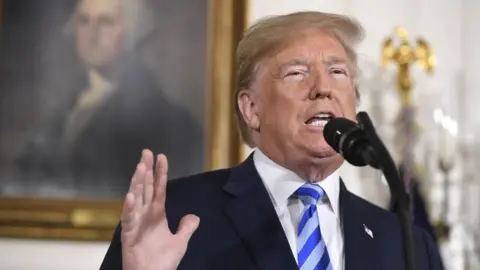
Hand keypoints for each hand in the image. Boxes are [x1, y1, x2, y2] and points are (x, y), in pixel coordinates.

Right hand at [121, 149, 199, 269]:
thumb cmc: (163, 262)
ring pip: (136, 198)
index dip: (160, 173)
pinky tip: (131, 195)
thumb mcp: (180, 242)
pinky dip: (129, 208)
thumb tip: (194, 216)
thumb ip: (186, 228)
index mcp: (156, 214)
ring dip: (137, 183)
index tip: (162, 157)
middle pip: (145, 188)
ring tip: (141, 167)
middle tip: (146, 152)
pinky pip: (128, 219)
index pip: (158, 189)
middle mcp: (145, 215)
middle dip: (146, 170)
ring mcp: (136, 223)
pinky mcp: (129, 235)